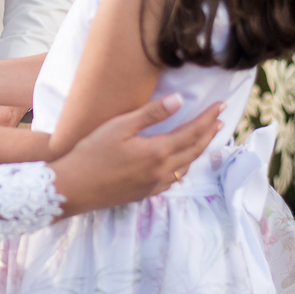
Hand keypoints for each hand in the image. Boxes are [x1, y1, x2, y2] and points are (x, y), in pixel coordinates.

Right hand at [51, 94, 224, 216]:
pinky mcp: (145, 193)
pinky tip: (179, 162)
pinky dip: (183, 166)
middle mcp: (162, 171)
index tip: (220, 106)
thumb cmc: (92, 153)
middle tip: (220, 120)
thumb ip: (150, 114)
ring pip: (186, 166)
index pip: (192, 132)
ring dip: (198, 150)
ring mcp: (155, 184)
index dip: (208, 118)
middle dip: (209, 133)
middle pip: (194, 150)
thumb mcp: (118, 127)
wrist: (73, 188)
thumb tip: (178, 100)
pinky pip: (174, 179)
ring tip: (204, 138)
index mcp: (158, 151)